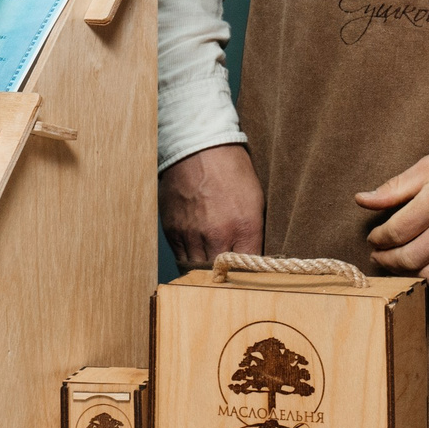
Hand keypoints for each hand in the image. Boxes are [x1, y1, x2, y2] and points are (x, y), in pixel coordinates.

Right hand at [160, 144, 263, 268]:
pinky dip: (189, 260)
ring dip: (205, 273)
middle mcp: (217, 234)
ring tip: (211, 272)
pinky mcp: (172, 230)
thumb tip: (250, 259)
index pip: (248, 270)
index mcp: (244, 226)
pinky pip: (180, 257)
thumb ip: (253, 234)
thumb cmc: (232, 171)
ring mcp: (191, 233)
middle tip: (228, 280)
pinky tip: (196, 255)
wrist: (199, 148)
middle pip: (221, 276)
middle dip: (225, 279)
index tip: (248, 279)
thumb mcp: (255, 201)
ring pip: (197, 271)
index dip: (248, 277)